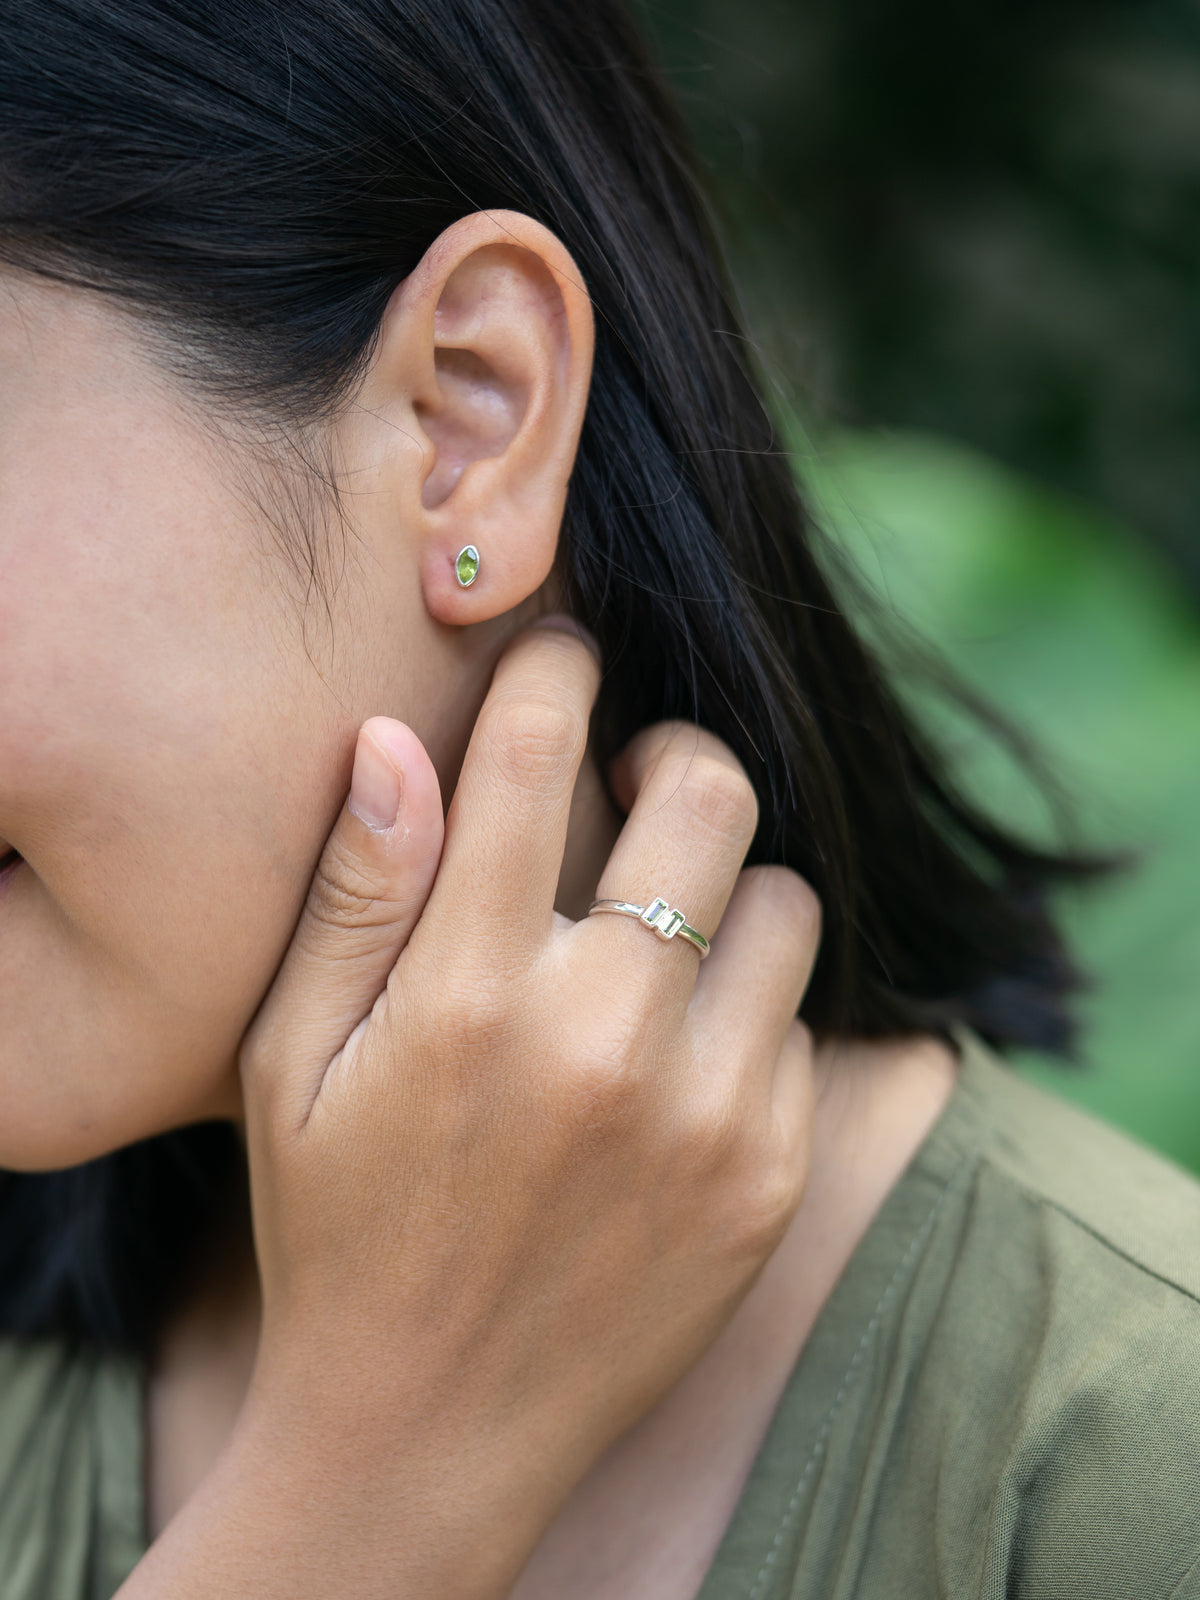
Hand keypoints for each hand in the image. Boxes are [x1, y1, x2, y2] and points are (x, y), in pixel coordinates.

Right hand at [123, 618, 818, 1599]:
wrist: (429, 1431)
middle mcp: (605, 1039)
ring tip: (660, 932)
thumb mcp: (292, 1062)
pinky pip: (803, 1024)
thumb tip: (392, 740)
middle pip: (709, 795)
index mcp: (470, 994)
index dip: (555, 671)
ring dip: (726, 888)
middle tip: (637, 779)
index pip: (538, 758)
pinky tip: (680, 1055)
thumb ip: (353, 895)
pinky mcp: (772, 1176)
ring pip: (784, 901)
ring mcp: (710, 1113)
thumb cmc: (338, 1227)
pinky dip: (750, 1012)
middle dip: (672, 754)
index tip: (562, 659)